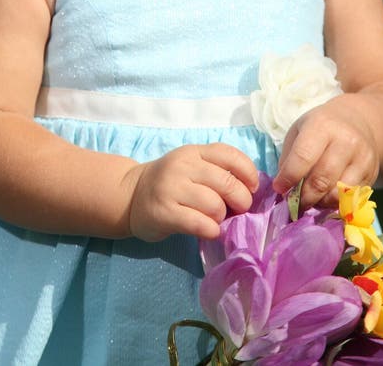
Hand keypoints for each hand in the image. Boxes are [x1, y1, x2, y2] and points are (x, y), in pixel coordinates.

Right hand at [124, 143, 258, 241]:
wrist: (131, 195)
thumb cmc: (170, 182)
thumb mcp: (191, 165)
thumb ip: (217, 170)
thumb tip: (252, 190)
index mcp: (194, 151)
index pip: (231, 155)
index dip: (249, 173)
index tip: (251, 188)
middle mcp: (183, 166)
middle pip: (227, 183)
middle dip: (241, 201)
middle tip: (237, 210)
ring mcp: (171, 188)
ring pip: (215, 205)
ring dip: (222, 217)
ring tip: (215, 219)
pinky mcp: (164, 213)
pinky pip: (200, 224)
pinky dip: (211, 230)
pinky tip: (208, 230)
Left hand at [272, 95, 379, 208]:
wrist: (357, 121)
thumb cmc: (321, 127)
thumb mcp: (299, 130)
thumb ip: (290, 157)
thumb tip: (284, 187)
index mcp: (322, 125)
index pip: (303, 157)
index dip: (288, 177)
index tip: (279, 188)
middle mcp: (345, 140)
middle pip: (321, 179)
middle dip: (304, 197)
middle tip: (294, 203)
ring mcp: (362, 158)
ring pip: (338, 193)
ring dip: (320, 203)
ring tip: (311, 201)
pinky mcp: (372, 173)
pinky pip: (351, 198)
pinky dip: (335, 203)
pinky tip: (326, 198)